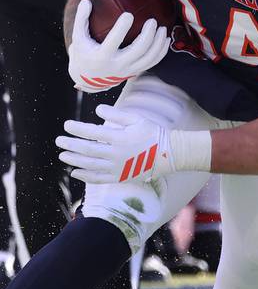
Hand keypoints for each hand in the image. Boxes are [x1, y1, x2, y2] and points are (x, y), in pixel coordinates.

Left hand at [57, 105, 174, 183]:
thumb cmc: (152, 134)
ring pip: (89, 165)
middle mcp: (116, 154)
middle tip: (59, 141)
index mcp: (120, 138)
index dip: (77, 129)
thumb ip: (116, 114)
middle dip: (71, 145)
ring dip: (74, 160)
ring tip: (62, 155)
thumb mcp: (137, 119)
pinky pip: (98, 179)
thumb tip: (97, 109)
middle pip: (87, 150)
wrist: (167, 154)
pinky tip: (75, 172)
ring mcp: (117, 168)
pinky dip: (85, 176)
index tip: (67, 125)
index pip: (92, 133)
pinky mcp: (119, 177)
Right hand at [68, 0, 169, 92]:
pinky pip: (152, 62)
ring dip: (158, 43)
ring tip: (162, 28)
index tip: (129, 14)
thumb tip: (86, 1)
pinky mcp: (135, 72)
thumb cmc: (84, 52)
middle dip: (148, 35)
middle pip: (138, 50)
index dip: (121, 28)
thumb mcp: (78, 38)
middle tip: (152, 21)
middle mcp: (117, 65)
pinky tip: (166, 39)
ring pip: (149, 58)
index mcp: (102, 56)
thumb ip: (81, 19)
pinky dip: (161, 51)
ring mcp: (128, 70)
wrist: (88, 79)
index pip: (114, 41)